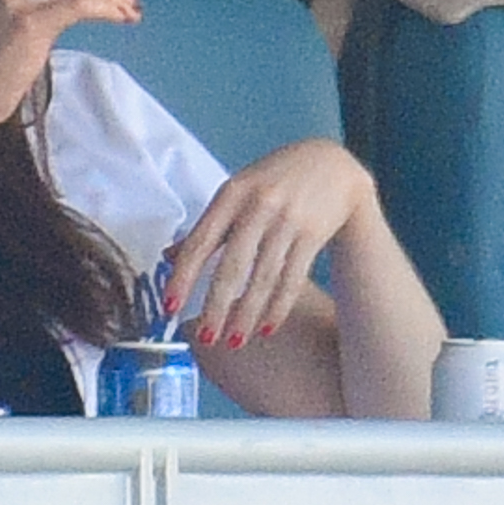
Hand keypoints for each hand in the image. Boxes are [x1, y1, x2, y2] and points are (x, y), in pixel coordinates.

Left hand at [166, 139, 377, 351]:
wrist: (334, 163)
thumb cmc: (277, 178)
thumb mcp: (239, 189)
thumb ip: (210, 225)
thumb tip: (171, 257)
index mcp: (233, 193)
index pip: (201, 241)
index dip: (183, 276)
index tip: (169, 307)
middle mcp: (260, 206)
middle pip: (234, 265)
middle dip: (218, 305)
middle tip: (207, 337)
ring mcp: (289, 220)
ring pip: (264, 277)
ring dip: (248, 313)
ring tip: (234, 341)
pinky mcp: (314, 233)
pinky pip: (293, 278)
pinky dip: (279, 306)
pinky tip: (267, 327)